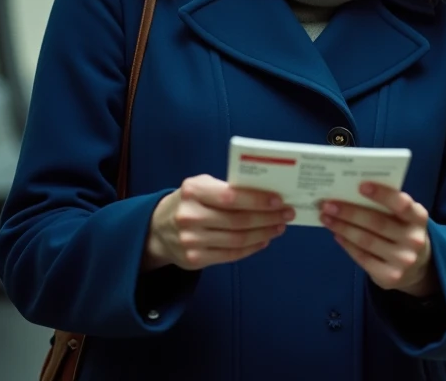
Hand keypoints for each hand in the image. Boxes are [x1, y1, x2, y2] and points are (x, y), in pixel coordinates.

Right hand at [144, 175, 295, 271]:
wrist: (158, 229)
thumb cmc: (189, 201)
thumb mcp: (201, 186)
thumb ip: (227, 188)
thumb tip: (265, 194)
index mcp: (193, 191)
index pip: (231, 197)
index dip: (257, 200)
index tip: (279, 200)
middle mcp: (190, 216)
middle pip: (238, 220)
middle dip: (268, 218)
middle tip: (287, 214)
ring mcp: (191, 241)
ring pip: (237, 239)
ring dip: (264, 233)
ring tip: (279, 227)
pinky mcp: (195, 259)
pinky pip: (230, 255)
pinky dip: (251, 248)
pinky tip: (264, 240)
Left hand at [320, 183, 436, 296]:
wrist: (419, 268)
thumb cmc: (404, 231)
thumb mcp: (405, 217)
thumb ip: (388, 206)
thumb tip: (350, 194)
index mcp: (419, 218)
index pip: (401, 204)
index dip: (382, 194)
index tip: (360, 185)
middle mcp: (414, 240)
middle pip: (377, 223)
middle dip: (350, 212)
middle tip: (328, 205)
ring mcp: (403, 261)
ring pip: (366, 241)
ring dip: (343, 228)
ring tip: (326, 218)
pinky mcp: (390, 277)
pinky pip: (363, 258)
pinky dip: (347, 245)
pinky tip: (336, 235)